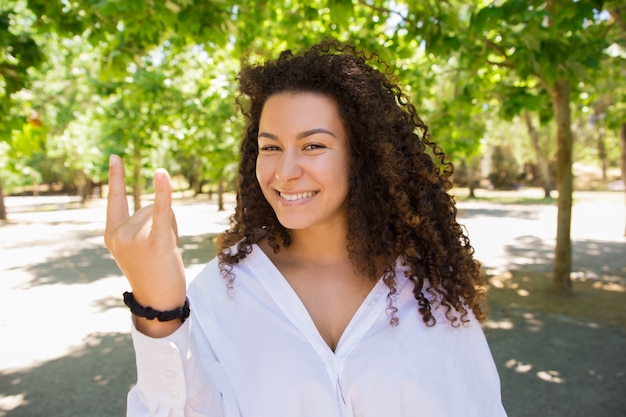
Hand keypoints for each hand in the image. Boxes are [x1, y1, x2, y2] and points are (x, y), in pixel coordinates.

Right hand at [104, 155, 186, 335]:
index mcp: (111, 234)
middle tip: (160, 251)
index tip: (116, 156)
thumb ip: (140, 225)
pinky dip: (163, 193)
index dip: (117, 177)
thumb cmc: (153, 273)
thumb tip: (160, 202)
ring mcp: (134, 239)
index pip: (115, 199)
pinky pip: (162, 212)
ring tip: (166, 252)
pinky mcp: (155, 242)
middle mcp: (119, 234)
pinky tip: (160, 174)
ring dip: (172, 228)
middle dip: (163, 223)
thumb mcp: (138, 247)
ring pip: (163, 212)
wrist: (159, 302)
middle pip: (151, 207)